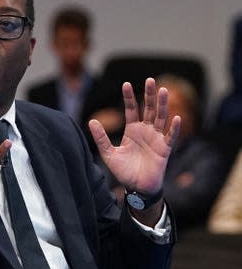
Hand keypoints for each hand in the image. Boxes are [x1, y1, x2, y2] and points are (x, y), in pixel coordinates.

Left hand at [89, 78, 180, 195]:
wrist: (137, 188)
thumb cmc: (124, 171)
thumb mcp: (108, 153)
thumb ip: (101, 138)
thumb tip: (91, 121)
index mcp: (132, 130)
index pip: (131, 109)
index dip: (129, 97)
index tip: (126, 84)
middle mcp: (145, 131)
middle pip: (148, 109)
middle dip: (149, 95)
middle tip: (150, 80)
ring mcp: (156, 138)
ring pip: (160, 118)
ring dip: (162, 105)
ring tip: (163, 90)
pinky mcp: (165, 149)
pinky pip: (171, 136)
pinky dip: (174, 128)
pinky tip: (176, 117)